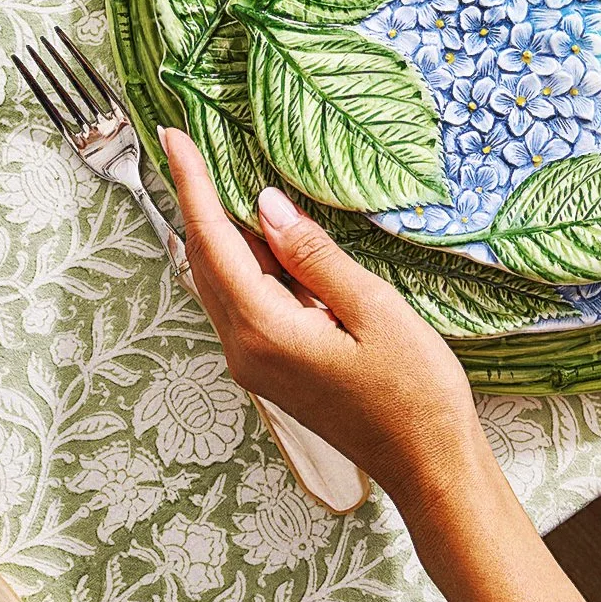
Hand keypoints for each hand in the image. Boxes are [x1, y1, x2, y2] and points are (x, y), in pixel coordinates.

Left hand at [162, 130, 488, 512]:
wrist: (429, 465)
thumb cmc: (414, 391)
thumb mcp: (372, 308)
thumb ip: (314, 256)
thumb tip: (266, 205)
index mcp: (264, 331)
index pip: (213, 241)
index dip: (191, 184)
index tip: (171, 136)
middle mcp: (245, 350)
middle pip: (205, 261)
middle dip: (194, 200)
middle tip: (186, 143)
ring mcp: (256, 364)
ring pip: (221, 282)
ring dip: (218, 230)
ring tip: (217, 174)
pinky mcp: (274, 368)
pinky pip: (243, 302)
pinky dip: (243, 261)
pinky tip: (261, 235)